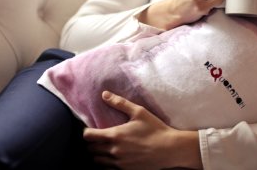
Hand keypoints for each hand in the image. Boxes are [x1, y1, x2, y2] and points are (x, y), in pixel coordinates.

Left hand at [83, 91, 201, 169]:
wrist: (169, 149)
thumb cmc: (155, 129)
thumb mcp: (139, 112)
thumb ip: (120, 103)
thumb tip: (105, 94)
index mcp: (115, 135)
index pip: (88, 136)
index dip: (86, 132)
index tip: (91, 129)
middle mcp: (114, 151)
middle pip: (91, 150)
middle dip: (92, 143)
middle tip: (99, 138)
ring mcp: (119, 163)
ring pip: (97, 161)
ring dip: (98, 155)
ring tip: (105, 148)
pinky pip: (108, 169)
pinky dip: (107, 164)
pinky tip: (114, 157)